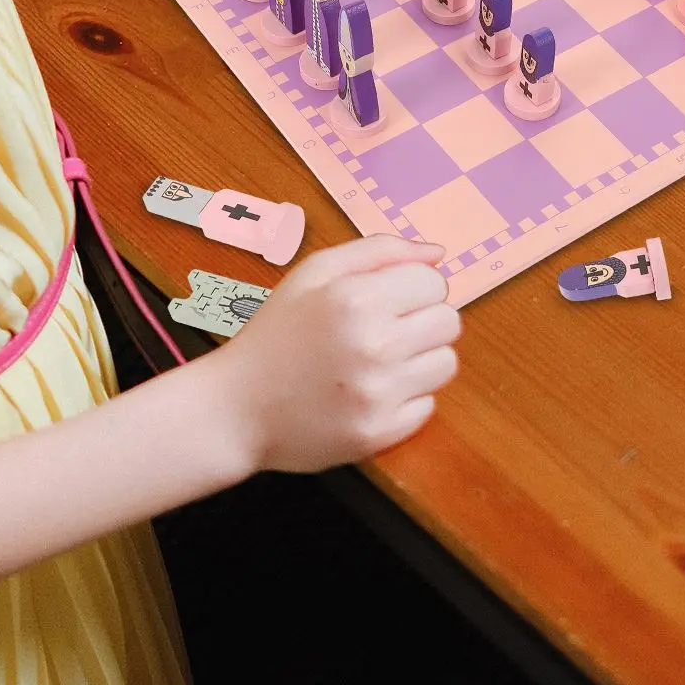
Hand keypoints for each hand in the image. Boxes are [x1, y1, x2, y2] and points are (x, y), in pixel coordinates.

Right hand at [208, 235, 459, 474]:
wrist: (236, 408)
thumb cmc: (277, 333)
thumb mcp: (315, 273)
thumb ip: (380, 251)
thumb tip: (438, 253)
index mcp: (356, 298)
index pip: (435, 284)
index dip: (414, 289)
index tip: (390, 300)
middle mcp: (373, 345)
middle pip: (449, 322)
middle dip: (423, 321)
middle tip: (385, 331)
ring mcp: (377, 394)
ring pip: (446, 364)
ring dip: (420, 360)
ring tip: (379, 362)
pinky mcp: (379, 433)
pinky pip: (428, 406)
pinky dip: (406, 399)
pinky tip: (371, 392)